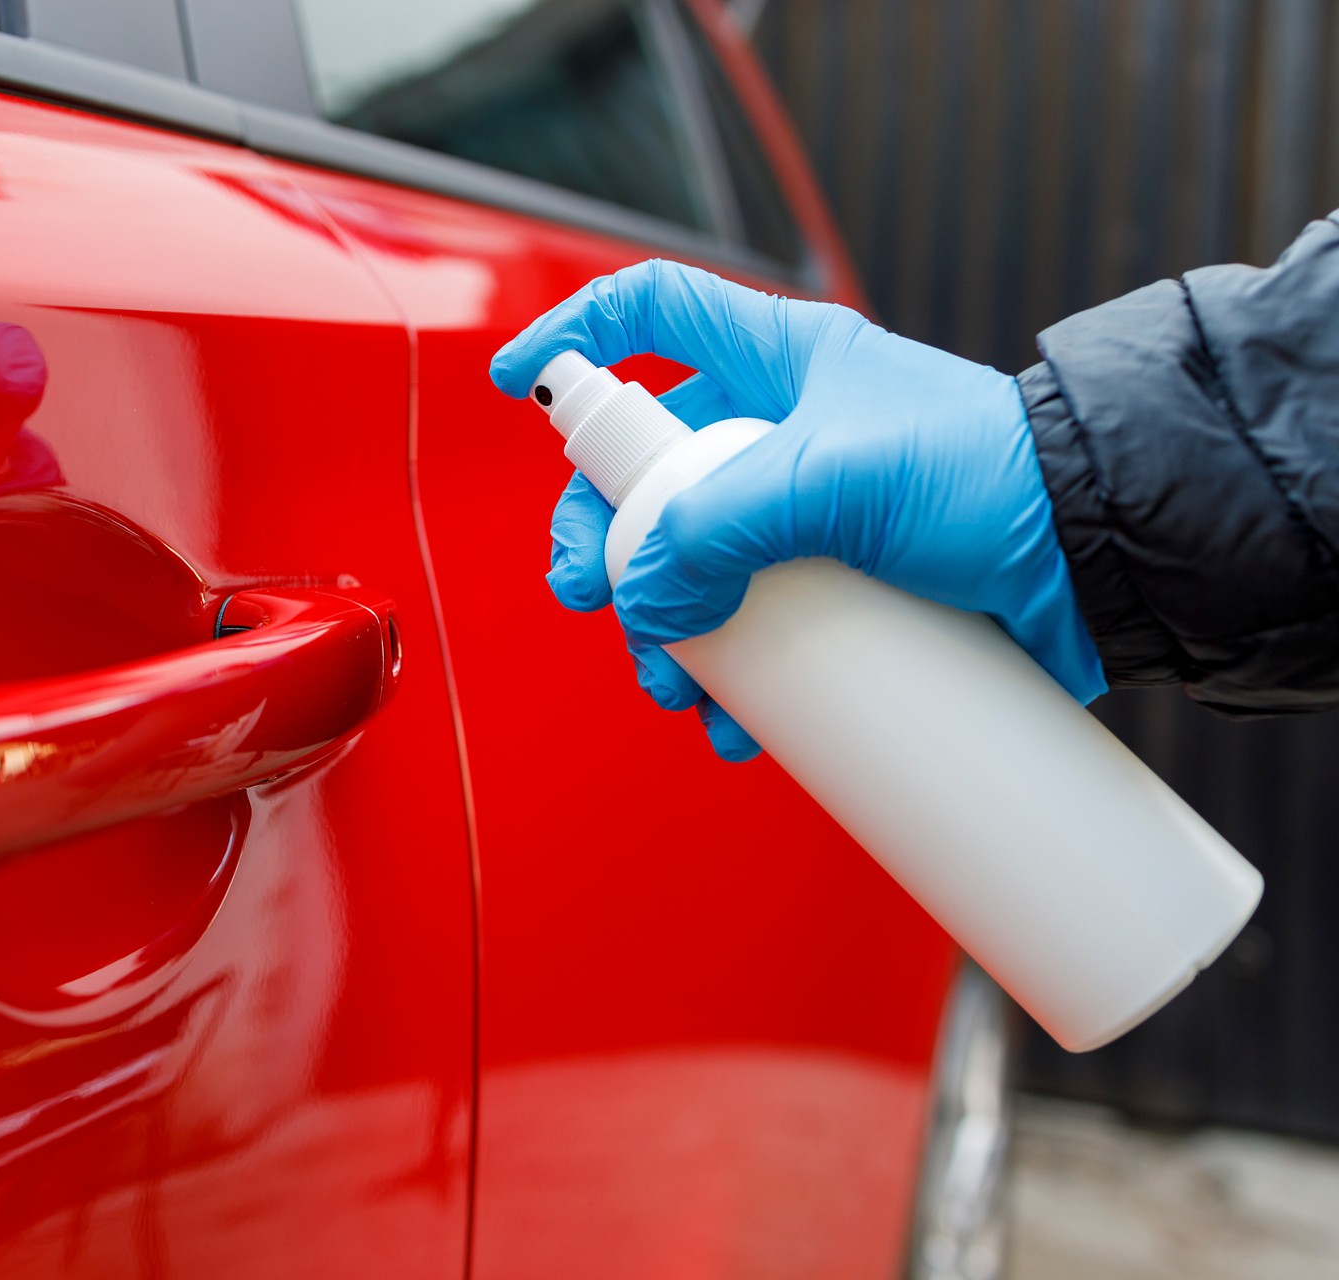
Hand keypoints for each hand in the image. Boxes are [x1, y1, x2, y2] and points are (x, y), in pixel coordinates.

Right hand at [492, 260, 1104, 761]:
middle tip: (593, 599)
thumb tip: (645, 603)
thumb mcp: (840, 479)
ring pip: (690, 570)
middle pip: (646, 473)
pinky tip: (735, 727)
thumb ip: (721, 526)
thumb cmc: (997, 477)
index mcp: (776, 365)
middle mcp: (779, 436)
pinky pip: (754, 636)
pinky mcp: (838, 597)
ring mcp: (806, 521)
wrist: (1107, 560)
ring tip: (676, 690)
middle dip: (605, 541)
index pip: (650, 314)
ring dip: (662, 635)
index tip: (514, 387)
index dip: (575, 337)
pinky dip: (731, 685)